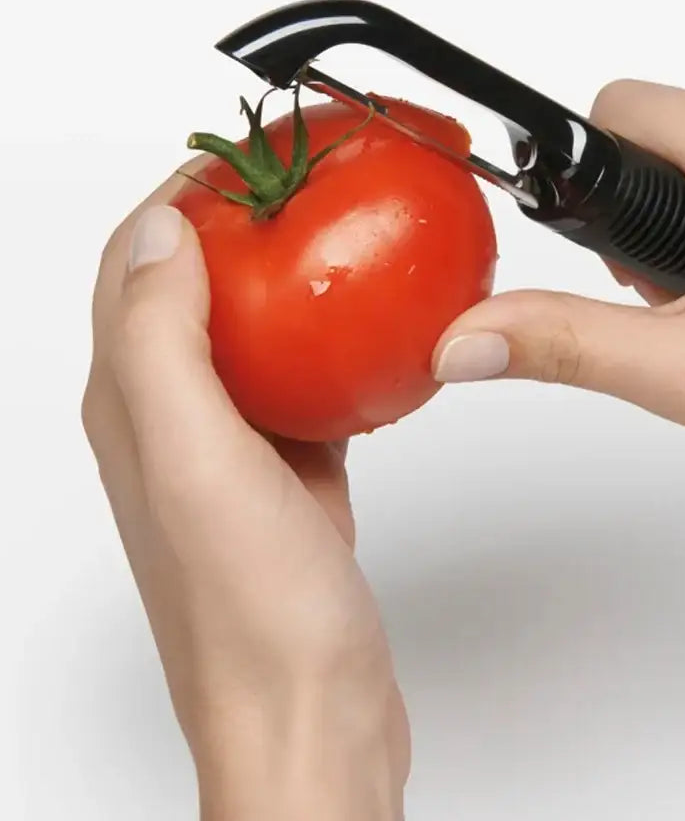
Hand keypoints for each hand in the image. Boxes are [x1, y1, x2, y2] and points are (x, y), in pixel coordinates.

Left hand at [82, 161, 408, 819]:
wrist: (307, 708)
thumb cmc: (254, 611)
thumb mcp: (197, 463)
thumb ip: (165, 345)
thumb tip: (165, 232)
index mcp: (134, 406)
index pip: (137, 264)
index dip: (185, 192)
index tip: (251, 151)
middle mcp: (172, 422)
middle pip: (195, 286)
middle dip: (242, 220)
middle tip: (307, 179)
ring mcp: (232, 448)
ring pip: (255, 330)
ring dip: (291, 276)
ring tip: (345, 236)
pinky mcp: (287, 472)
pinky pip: (305, 382)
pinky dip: (333, 343)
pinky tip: (374, 335)